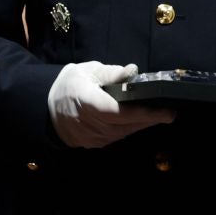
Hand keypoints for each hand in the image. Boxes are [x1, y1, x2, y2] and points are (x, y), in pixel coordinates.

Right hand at [47, 61, 175, 148]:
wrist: (45, 109)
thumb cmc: (69, 85)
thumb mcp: (87, 71)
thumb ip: (111, 74)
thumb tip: (132, 71)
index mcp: (84, 100)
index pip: (116, 110)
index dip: (139, 112)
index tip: (162, 110)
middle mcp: (88, 122)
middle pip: (124, 124)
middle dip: (149, 119)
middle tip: (170, 113)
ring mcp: (90, 136)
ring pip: (123, 132)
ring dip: (142, 125)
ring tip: (160, 115)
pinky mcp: (94, 143)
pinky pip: (117, 137)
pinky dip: (130, 129)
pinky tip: (141, 121)